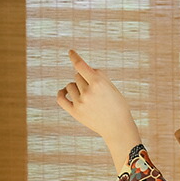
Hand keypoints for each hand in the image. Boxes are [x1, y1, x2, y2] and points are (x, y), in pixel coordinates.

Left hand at [57, 50, 141, 170]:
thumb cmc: (118, 106)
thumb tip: (82, 70)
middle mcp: (88, 92)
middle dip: (84, 80)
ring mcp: (80, 102)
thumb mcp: (112, 88)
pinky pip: (60, 98)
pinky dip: (61, 93)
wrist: (118, 128)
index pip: (81, 65)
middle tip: (95, 91)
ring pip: (70, 86)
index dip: (74, 57)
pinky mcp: (75, 112)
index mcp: (98, 83)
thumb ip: (98, 77)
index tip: (70, 52)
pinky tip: (65, 92)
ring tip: (87, 97)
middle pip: (77, 76)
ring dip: (76, 88)